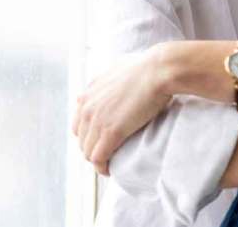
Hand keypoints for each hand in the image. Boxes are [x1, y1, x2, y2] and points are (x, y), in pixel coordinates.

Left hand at [72, 46, 171, 175]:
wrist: (158, 70)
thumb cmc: (147, 67)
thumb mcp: (118, 68)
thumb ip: (109, 77)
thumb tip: (110, 79)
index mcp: (89, 93)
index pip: (79, 124)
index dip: (89, 135)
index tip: (102, 140)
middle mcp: (87, 107)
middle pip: (82, 139)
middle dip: (93, 149)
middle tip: (108, 154)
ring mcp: (97, 120)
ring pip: (88, 151)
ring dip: (97, 160)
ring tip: (109, 163)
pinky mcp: (110, 132)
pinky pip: (98, 158)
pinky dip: (101, 167)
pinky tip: (109, 170)